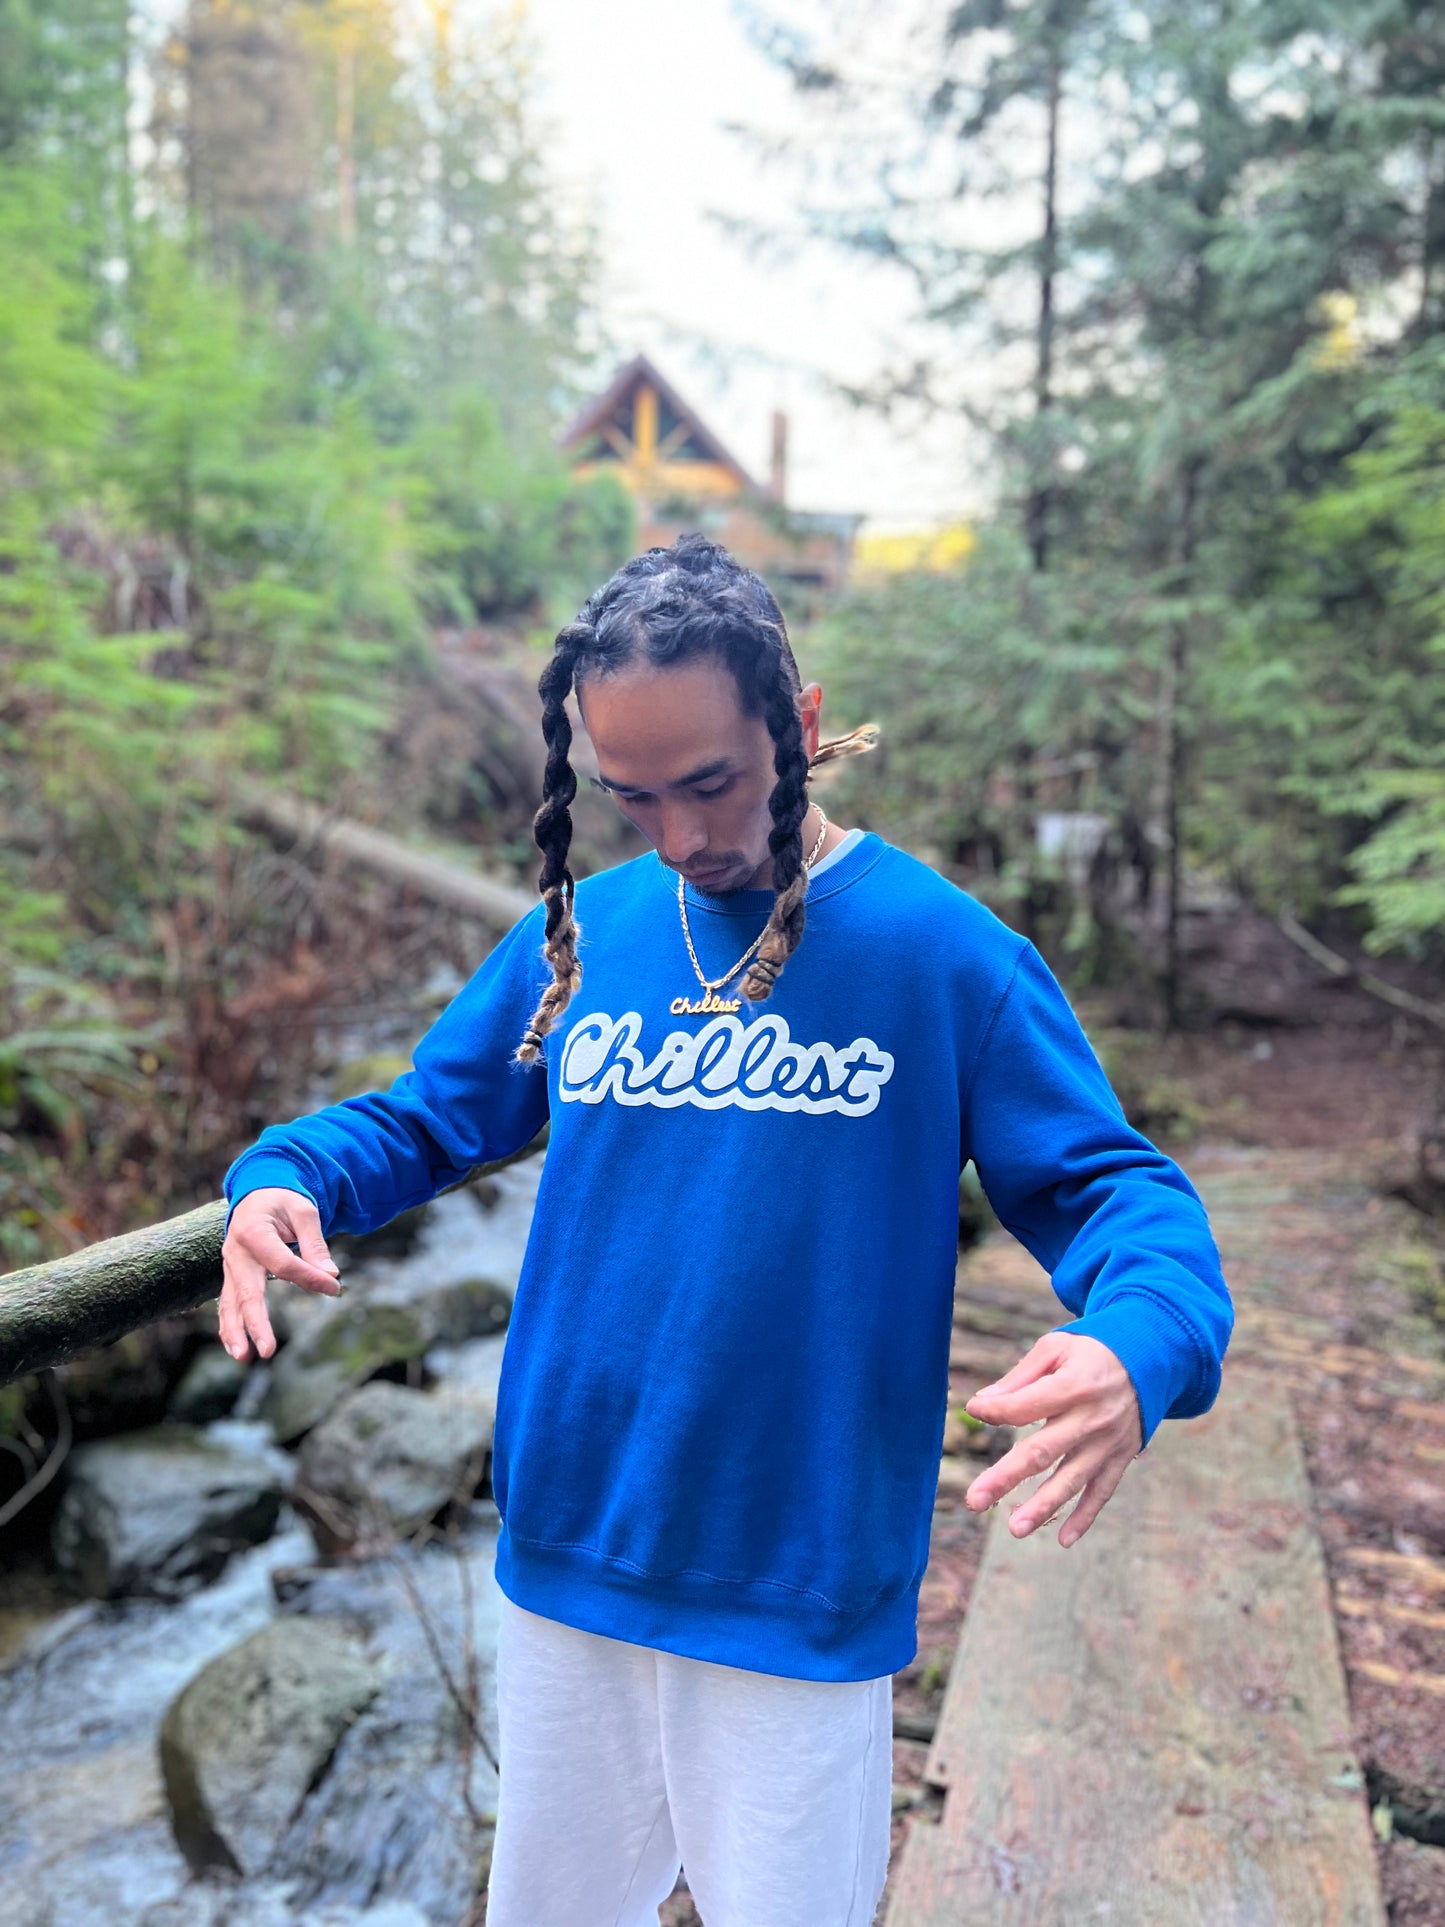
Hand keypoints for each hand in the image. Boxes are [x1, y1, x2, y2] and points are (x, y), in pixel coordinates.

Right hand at [219, 1188, 341, 1362]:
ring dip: (236, 1332)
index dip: (309, 1277)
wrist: (257, 1193)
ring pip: (230, 1303)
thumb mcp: (303, 1210)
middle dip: (256, 1323)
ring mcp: (230, 1267)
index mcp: (253, 1231)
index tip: (334, 1287)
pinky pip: (228, 1304)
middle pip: (247, 1292)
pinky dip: (230, 1326)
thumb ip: (314, 1243)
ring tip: (244, 1358)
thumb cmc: (282, 1201)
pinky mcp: (232, 1277)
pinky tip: (237, 1348)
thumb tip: (330, 1274)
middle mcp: (235, 1252)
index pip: (282, 1263)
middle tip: (268, 1350)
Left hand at [962, 1331, 1141, 1547]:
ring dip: (1043, 1507)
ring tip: (1015, 1529)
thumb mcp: (1057, 1348)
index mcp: (1073, 1386)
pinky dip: (1085, 1517)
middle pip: (1042, 1452)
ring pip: (1071, 1480)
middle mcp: (1092, 1419)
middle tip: (974, 1501)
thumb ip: (1020, 1377)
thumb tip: (984, 1404)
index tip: (974, 1409)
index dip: (997, 1410)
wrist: (1149, 1359)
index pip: (1025, 1407)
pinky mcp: (1120, 1457)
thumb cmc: (1091, 1351)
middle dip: (1006, 1477)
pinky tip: (1064, 1539)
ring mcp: (1108, 1442)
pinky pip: (1102, 1491)